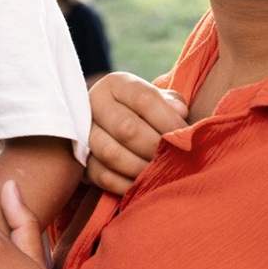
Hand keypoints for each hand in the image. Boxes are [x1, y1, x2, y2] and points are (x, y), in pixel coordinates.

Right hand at [85, 71, 187, 194]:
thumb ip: (171, 102)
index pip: (144, 99)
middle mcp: (94, 103)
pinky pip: (103, 176)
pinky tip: (143, 184)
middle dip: (155, 148)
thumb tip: (179, 112)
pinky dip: (127, 184)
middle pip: (127, 128)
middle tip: (175, 160)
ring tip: (160, 173)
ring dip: (141, 168)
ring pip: (112, 154)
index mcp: (116, 85)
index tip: (187, 137)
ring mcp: (82, 132)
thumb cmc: (145, 113)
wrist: (112, 127)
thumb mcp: (158, 99)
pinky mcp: (80, 160)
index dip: (169, 120)